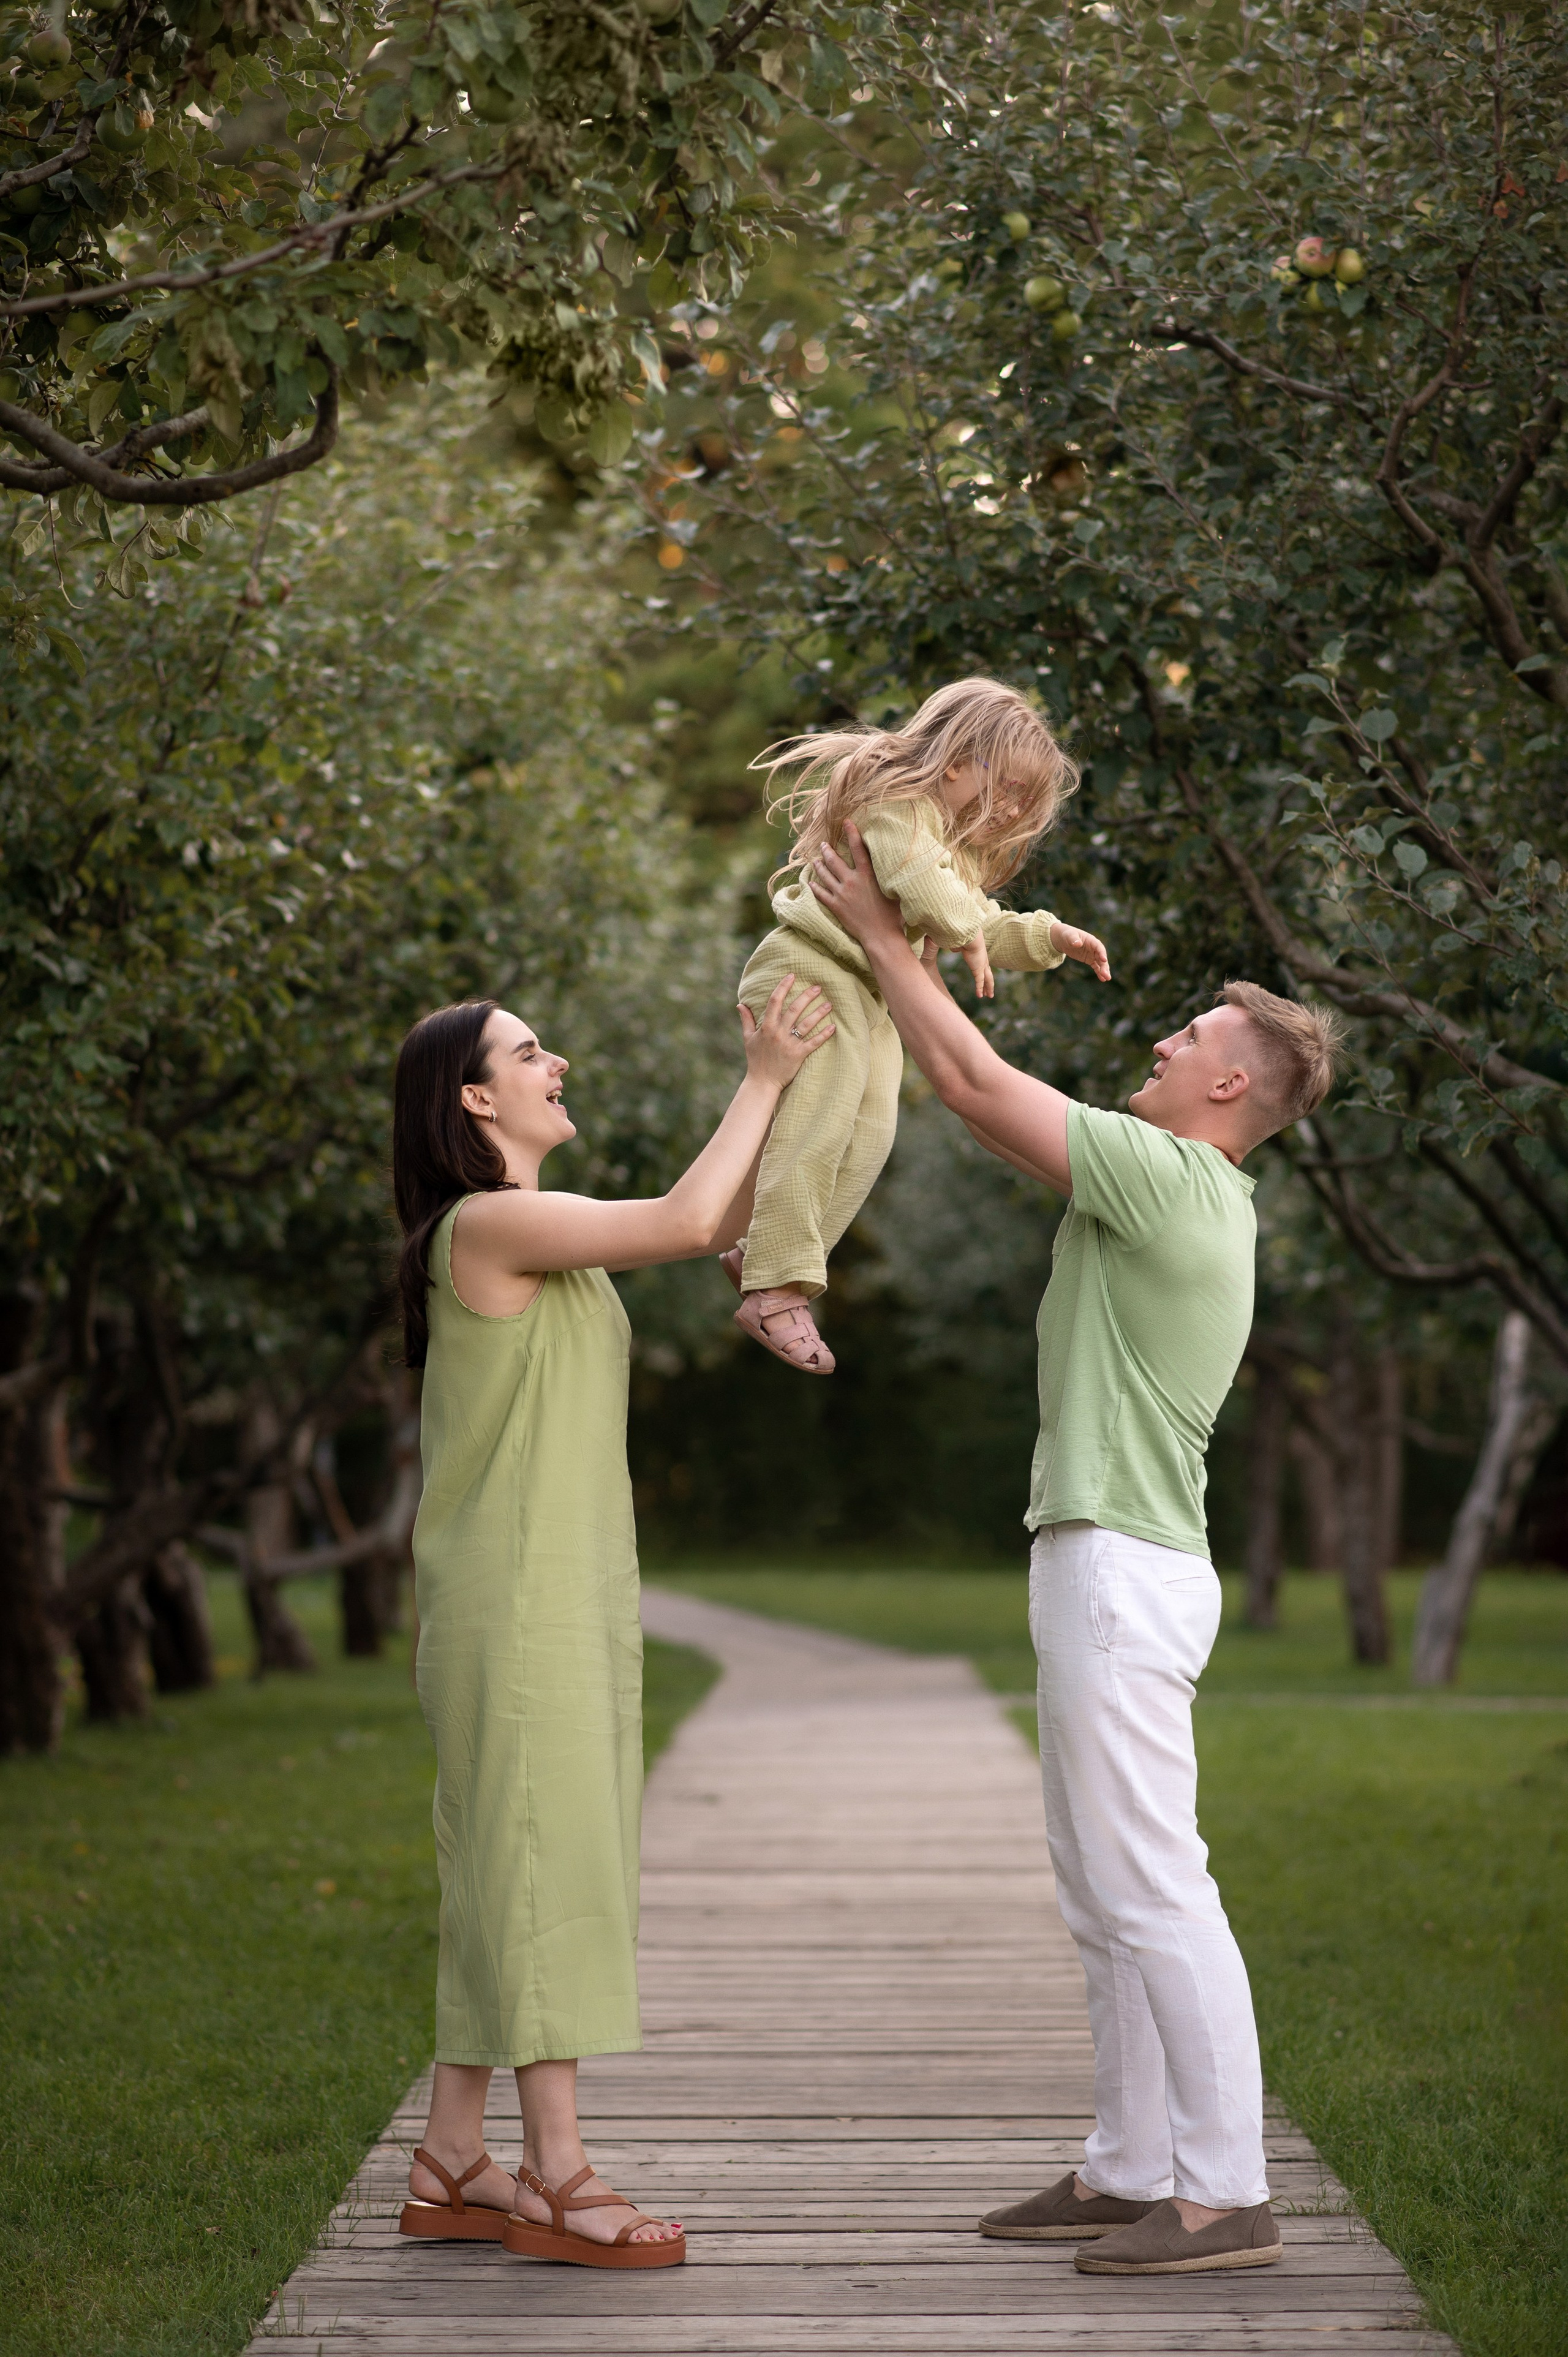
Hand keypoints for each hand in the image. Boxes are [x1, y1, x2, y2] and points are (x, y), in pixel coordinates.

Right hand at [739, 975, 834, 1088]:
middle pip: (794, 1010)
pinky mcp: (798, 1055)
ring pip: (806, 1024)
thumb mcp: (748, 1038)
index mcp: (766, 1027)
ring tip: (829, 1003)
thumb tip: (739, 1004)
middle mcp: (778, 1033)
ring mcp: (789, 1044)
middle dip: (807, 996)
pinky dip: (824, 1035)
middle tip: (818, 986)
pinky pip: (813, 1043)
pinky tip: (833, 1027)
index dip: (783, 987)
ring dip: (819, 1013)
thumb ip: (746, 1020)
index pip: (775, 1002)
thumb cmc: (755, 1059)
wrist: (762, 1082)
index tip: (791, 976)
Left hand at [811, 822, 908, 955]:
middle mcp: (852, 881)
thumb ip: (889, 875)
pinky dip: (815, 886)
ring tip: (816, 860)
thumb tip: (894, 862)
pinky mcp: (836, 907)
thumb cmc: (893, 915)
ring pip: (825, 875)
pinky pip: (821, 894)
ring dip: (819, 865)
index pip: (858, 848)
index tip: (845, 822)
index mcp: (868, 875)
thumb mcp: (894, 890)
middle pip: (835, 860)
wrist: (881, 936)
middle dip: (827, 850)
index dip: (851, 833)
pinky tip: (811, 882)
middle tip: (824, 844)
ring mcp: (842, 894)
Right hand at [959, 933, 994, 999]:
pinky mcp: (979, 970)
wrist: (971, 938)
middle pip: (988, 975)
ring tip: (990, 996)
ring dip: (989, 988)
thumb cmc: (965, 938)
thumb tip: (954, 949)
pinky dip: (980, 989)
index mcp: (980, 956)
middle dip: (989, 984)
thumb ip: (958, 947)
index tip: (984, 979)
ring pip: (988, 980)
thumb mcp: (961, 944)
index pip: (984, 967)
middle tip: (990, 992)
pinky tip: (980, 996)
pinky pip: (980, 982)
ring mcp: (982, 966)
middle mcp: (984, 961)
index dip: (985, 974)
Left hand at [1049, 919, 1111, 982]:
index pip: (1099, 947)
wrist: (1064, 939)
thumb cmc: (1068, 935)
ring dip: (1104, 970)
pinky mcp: (1090, 960)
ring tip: (1107, 979)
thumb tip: (1077, 944)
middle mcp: (1094, 948)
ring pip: (1101, 963)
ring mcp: (1093, 954)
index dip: (1102, 953)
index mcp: (1091, 940)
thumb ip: (1074, 940)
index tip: (1104, 960)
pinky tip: (1102, 979)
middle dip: (1104, 966)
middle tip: (1106, 975)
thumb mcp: (1070, 936)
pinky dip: (1099, 972)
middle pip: (1101, 957)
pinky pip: (1096, 967)